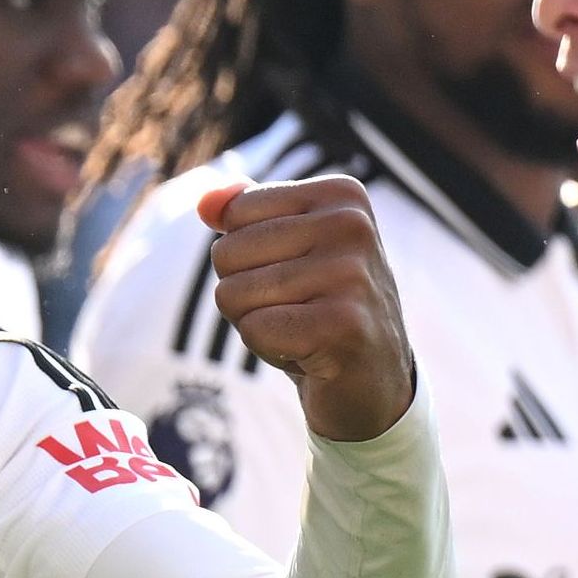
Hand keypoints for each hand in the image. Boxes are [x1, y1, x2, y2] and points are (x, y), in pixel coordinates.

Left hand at [200, 176, 416, 442]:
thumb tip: (204, 202)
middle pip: (227, 253)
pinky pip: (253, 329)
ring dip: (256, 324)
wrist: (374, 382)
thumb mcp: (285, 250)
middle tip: (296, 311)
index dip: (244, 256)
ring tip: (303, 330)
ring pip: (233, 294)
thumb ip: (243, 214)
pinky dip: (268, 350)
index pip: (235, 212)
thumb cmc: (320, 309)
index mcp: (341, 195)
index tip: (293, 275)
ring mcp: (351, 274)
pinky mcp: (342, 324)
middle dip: (245, 293)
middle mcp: (352, 225)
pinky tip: (310, 353)